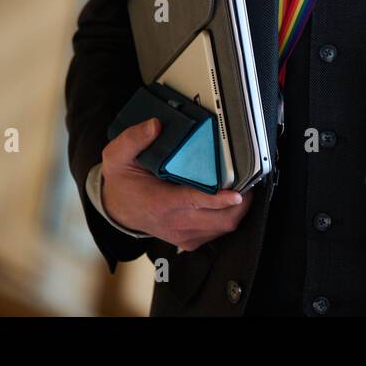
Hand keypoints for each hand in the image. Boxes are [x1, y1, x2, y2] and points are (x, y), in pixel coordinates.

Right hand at [101, 116, 253, 250]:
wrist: (116, 209)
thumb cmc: (122, 182)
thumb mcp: (117, 156)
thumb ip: (133, 139)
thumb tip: (155, 126)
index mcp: (159, 202)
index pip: (194, 203)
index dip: (219, 199)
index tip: (236, 193)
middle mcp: (174, 222)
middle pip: (218, 220)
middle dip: (240, 204)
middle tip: (249, 182)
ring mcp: (183, 234)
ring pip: (222, 228)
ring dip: (237, 211)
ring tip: (243, 188)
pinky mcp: (189, 239)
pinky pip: (216, 232)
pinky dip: (227, 217)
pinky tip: (229, 202)